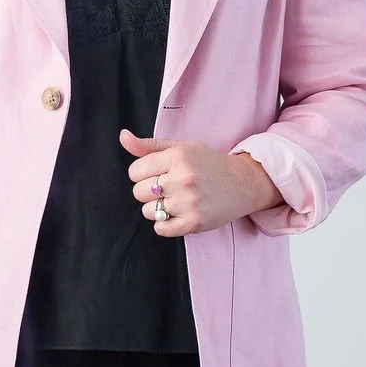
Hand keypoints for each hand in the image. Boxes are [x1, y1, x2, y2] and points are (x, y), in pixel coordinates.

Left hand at [119, 128, 283, 236]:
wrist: (242, 183)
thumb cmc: (208, 164)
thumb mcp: (180, 148)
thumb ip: (148, 146)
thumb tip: (123, 137)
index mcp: (178, 156)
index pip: (135, 171)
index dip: (142, 173)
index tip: (157, 173)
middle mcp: (183, 178)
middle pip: (138, 192)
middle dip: (148, 190)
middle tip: (167, 187)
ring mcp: (189, 202)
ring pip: (148, 212)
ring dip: (157, 208)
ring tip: (175, 200)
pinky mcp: (194, 223)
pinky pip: (160, 229)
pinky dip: (164, 224)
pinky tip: (177, 213)